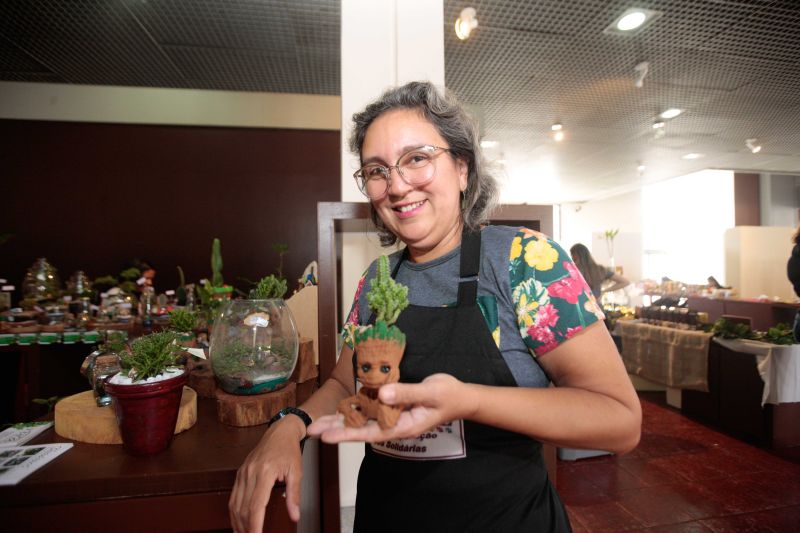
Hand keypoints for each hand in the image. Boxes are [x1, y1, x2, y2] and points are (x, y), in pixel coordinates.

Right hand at [229, 419, 303, 532]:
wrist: (280, 431)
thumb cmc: (289, 449)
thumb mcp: (297, 471)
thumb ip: (294, 495)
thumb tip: (295, 516)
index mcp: (265, 472)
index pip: (255, 506)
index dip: (254, 525)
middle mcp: (250, 472)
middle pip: (243, 508)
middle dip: (246, 528)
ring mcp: (243, 473)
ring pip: (235, 504)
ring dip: (238, 522)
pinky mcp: (240, 473)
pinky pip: (233, 496)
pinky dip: (234, 512)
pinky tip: (238, 522)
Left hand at [308, 373, 472, 443]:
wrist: (461, 397)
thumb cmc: (448, 396)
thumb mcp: (431, 393)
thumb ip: (407, 393)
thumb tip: (383, 393)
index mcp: (403, 427)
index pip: (370, 433)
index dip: (346, 434)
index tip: (326, 437)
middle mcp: (394, 425)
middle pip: (361, 430)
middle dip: (336, 430)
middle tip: (311, 430)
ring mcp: (394, 418)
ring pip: (363, 422)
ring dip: (341, 422)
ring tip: (319, 423)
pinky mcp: (394, 408)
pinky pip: (371, 411)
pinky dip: (355, 410)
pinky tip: (342, 409)